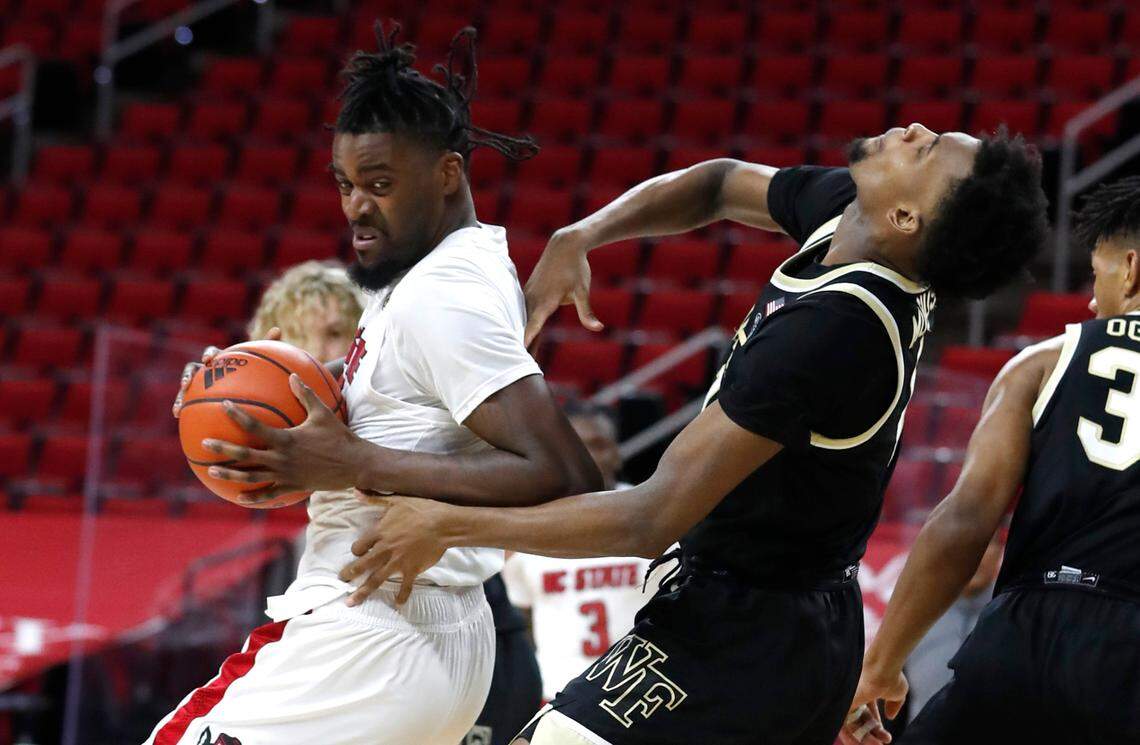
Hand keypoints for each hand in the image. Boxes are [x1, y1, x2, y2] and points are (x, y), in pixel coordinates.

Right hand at [172, 327, 280, 417]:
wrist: (248, 391)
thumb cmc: (256, 374)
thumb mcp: (263, 364)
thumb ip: (268, 347)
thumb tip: (277, 329)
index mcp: (220, 360)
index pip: (212, 353)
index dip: (208, 354)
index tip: (208, 361)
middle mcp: (207, 371)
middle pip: (192, 369)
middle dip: (187, 375)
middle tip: (187, 383)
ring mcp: (200, 386)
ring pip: (185, 389)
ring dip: (180, 396)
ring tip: (179, 408)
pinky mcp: (197, 399)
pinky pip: (189, 405)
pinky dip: (183, 409)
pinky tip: (180, 418)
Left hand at [201, 374, 367, 503]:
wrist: (355, 465)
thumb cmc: (339, 437)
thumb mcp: (323, 413)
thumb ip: (306, 394)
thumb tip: (292, 375)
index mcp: (286, 439)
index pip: (255, 427)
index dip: (238, 416)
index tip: (223, 406)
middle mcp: (281, 458)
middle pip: (246, 455)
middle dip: (223, 449)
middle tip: (204, 443)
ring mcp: (285, 475)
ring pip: (252, 477)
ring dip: (230, 475)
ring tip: (212, 471)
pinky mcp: (292, 487)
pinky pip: (269, 493)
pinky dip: (253, 496)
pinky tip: (239, 497)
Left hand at [338, 494, 451, 605]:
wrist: (443, 524)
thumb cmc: (420, 509)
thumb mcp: (396, 500)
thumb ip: (374, 499)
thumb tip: (356, 492)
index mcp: (380, 533)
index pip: (359, 546)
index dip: (356, 550)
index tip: (357, 553)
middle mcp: (385, 550)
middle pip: (362, 565)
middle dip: (350, 574)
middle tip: (342, 580)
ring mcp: (397, 562)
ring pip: (376, 579)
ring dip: (363, 592)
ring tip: (351, 602)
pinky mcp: (411, 570)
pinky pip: (404, 586)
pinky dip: (401, 596)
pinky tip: (397, 604)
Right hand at [523, 228, 602, 347]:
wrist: (564, 245)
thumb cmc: (576, 268)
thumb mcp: (583, 291)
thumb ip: (587, 312)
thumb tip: (598, 328)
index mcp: (545, 301)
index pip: (532, 325)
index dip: (526, 340)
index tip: (520, 353)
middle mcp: (533, 299)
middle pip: (525, 328)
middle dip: (523, 348)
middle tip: (520, 369)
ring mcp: (528, 295)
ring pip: (522, 321)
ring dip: (520, 338)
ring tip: (518, 358)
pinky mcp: (528, 292)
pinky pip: (523, 313)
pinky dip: (521, 326)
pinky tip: (518, 338)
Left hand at [838, 666, 907, 744]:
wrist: (882, 668)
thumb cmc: (891, 676)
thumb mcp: (897, 692)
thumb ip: (894, 704)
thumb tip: (890, 715)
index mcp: (866, 689)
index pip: (868, 712)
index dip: (876, 726)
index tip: (886, 737)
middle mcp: (854, 693)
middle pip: (860, 719)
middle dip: (871, 734)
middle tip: (881, 743)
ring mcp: (847, 698)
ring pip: (852, 724)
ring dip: (865, 738)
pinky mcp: (841, 704)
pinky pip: (843, 726)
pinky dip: (854, 737)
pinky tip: (871, 743)